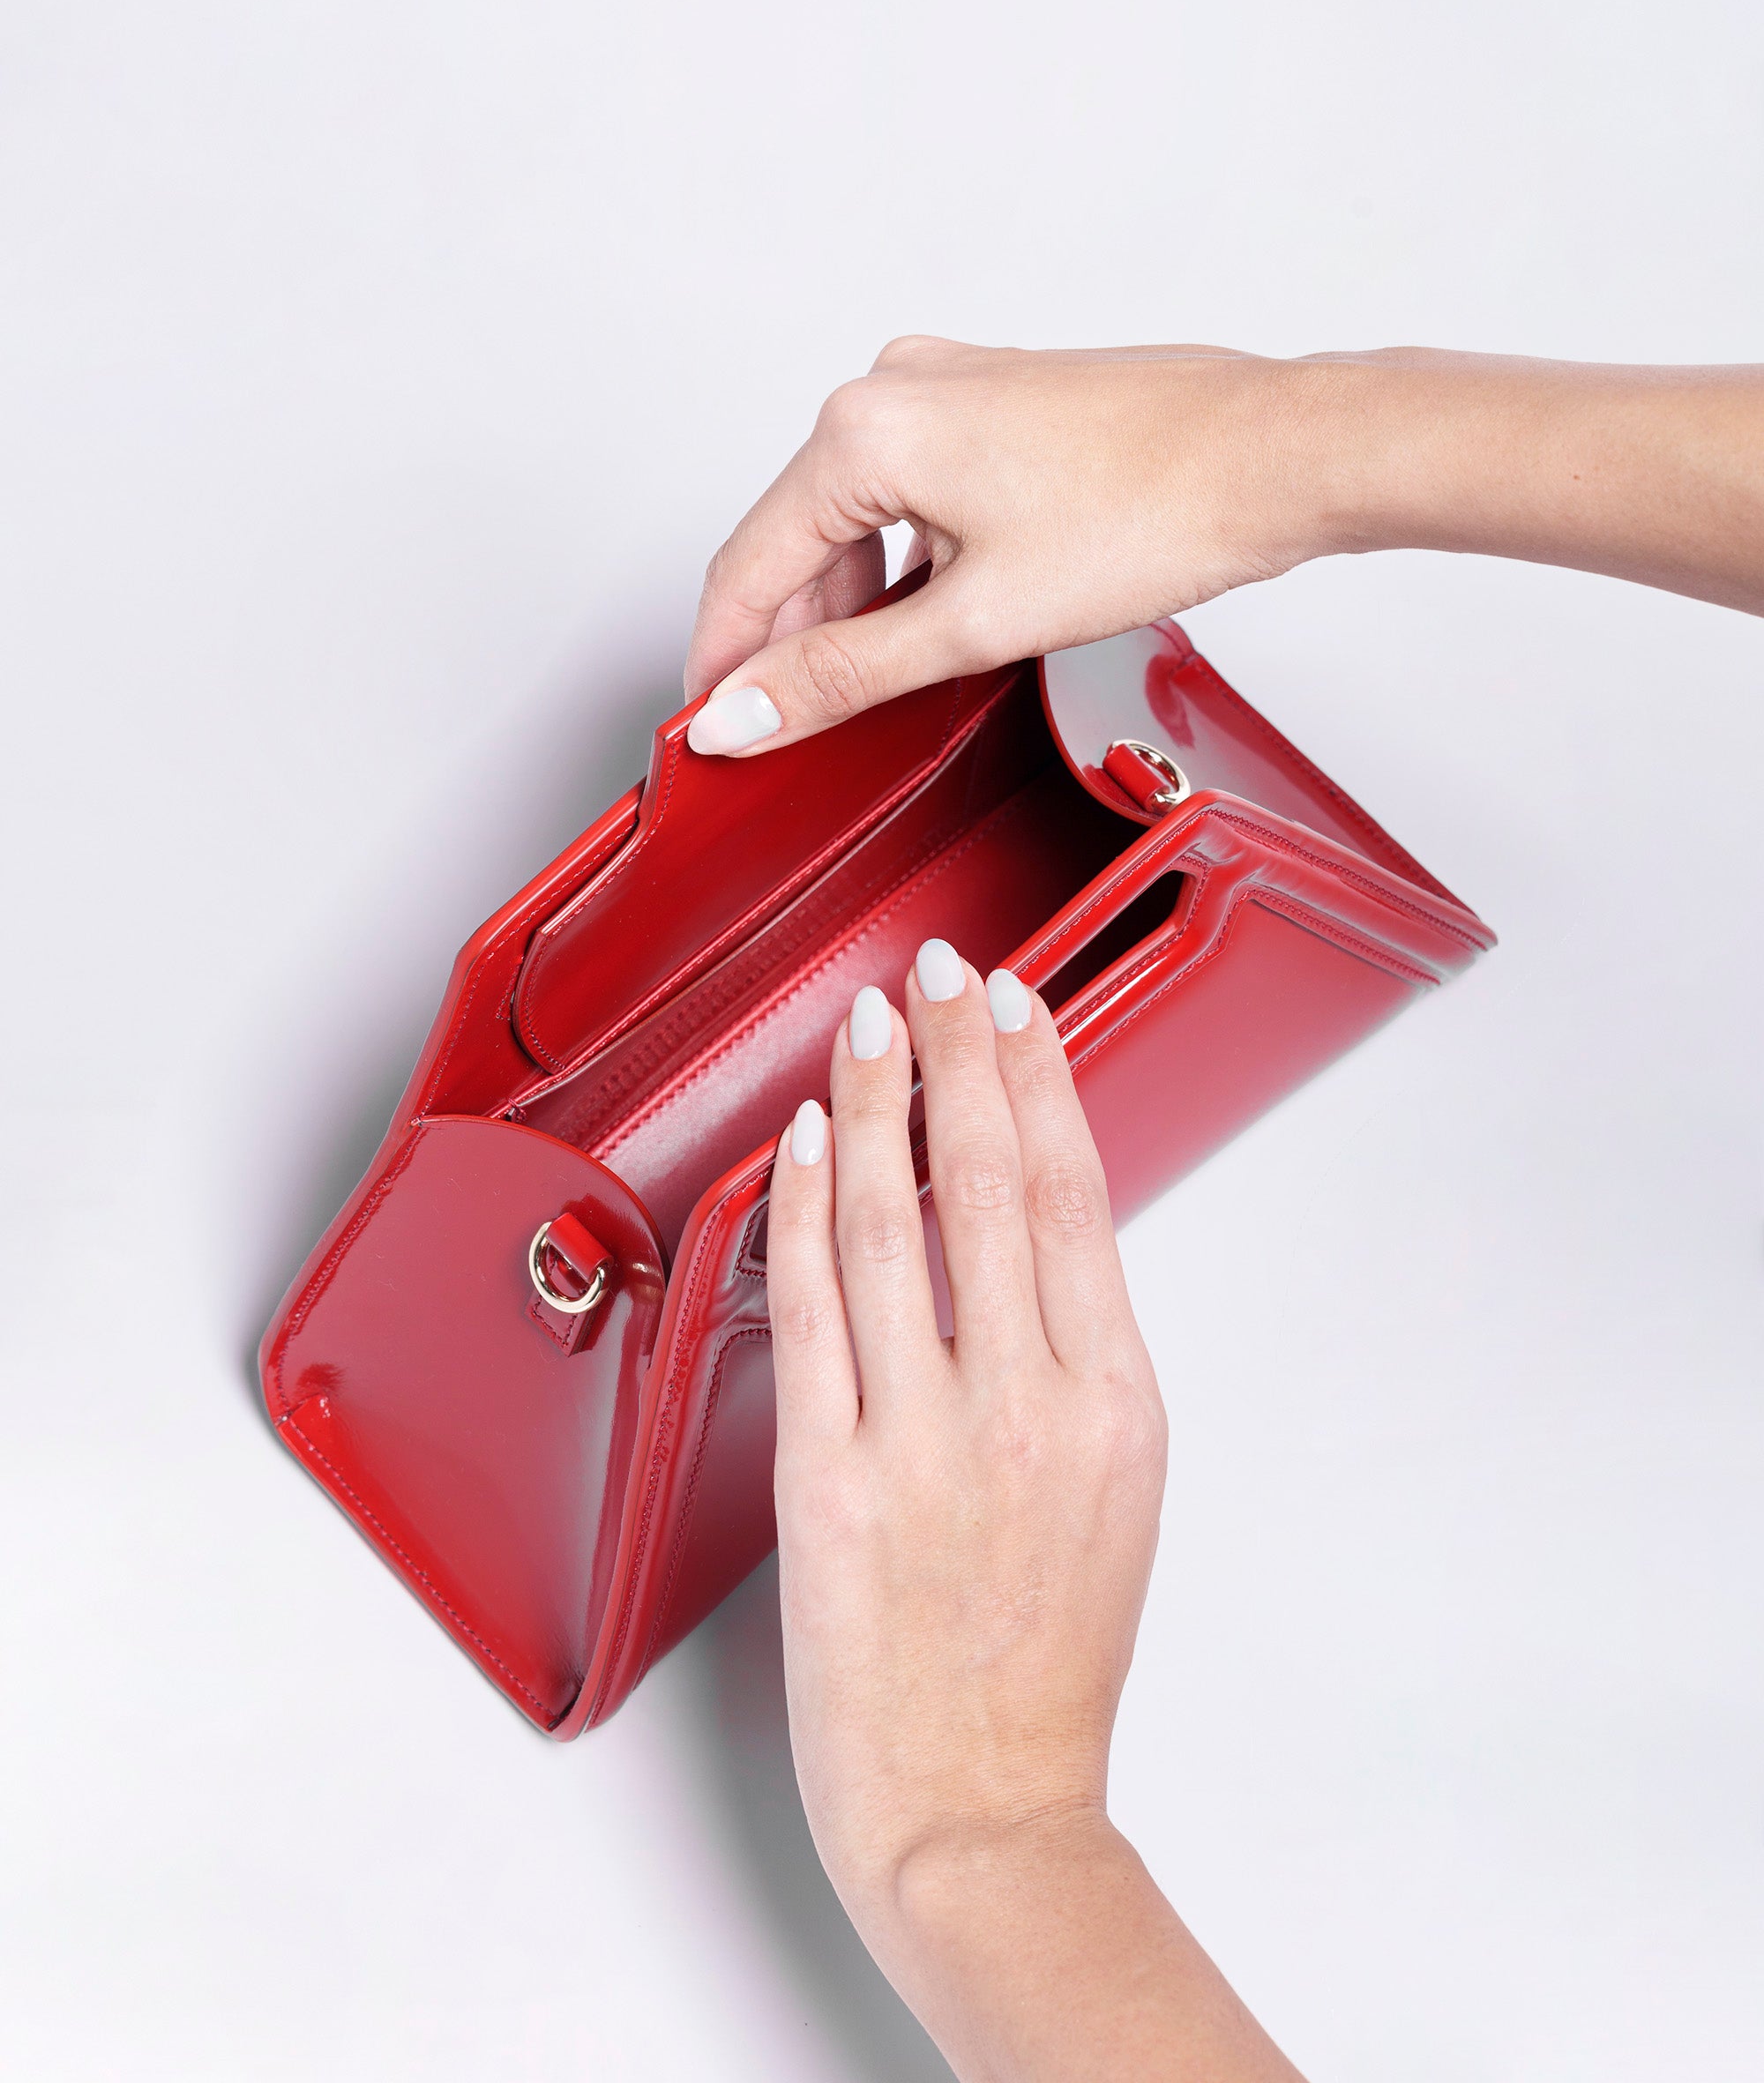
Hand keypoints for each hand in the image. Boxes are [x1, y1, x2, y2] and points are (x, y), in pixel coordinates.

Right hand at [684, 339, 1763, 755]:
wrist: (1275, 458)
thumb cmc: (1155, 513)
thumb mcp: (972, 623)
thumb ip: (841, 674)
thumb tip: (745, 712)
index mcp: (865, 427)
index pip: (746, 563)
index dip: (723, 659)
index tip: (709, 726)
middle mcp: (894, 388)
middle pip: (797, 540)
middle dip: (787, 639)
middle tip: (786, 729)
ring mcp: (949, 388)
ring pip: (856, 521)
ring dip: (849, 609)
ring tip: (864, 691)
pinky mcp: (996, 405)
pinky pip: (909, 497)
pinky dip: (902, 568)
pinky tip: (925, 627)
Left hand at [766, 940, 1299, 2080]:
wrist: (981, 1816)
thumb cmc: (1045, 1666)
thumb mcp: (1114, 1491)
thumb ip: (1076, 1359)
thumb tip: (1032, 1232)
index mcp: (1114, 1407)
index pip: (1076, 1196)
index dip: (1039, 1080)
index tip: (1015, 1007)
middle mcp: (1027, 1410)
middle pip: (990, 1182)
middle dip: (958, 1052)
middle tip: (938, 972)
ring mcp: (923, 1444)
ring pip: (895, 1226)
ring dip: (878, 1103)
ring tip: (868, 1025)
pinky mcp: (827, 1486)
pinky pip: (811, 1312)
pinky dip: (806, 1211)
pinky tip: (806, 1141)